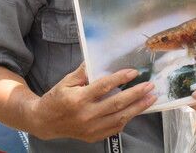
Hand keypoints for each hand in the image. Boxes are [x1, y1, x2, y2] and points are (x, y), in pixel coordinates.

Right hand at [29, 64, 156, 141]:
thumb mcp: (66, 81)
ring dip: (137, 108)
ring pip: (120, 118)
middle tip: (150, 86)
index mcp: (78, 99)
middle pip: (116, 103)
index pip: (104, 86)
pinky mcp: (93, 136)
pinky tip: (136, 110)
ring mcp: (91, 128)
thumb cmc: (56, 98)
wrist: (44, 122)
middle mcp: (86, 115)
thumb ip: (83, 72)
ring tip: (150, 98)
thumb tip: (97, 59)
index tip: (134, 72)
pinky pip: (115, 128)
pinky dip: (127, 119)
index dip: (120, 78)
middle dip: (136, 94)